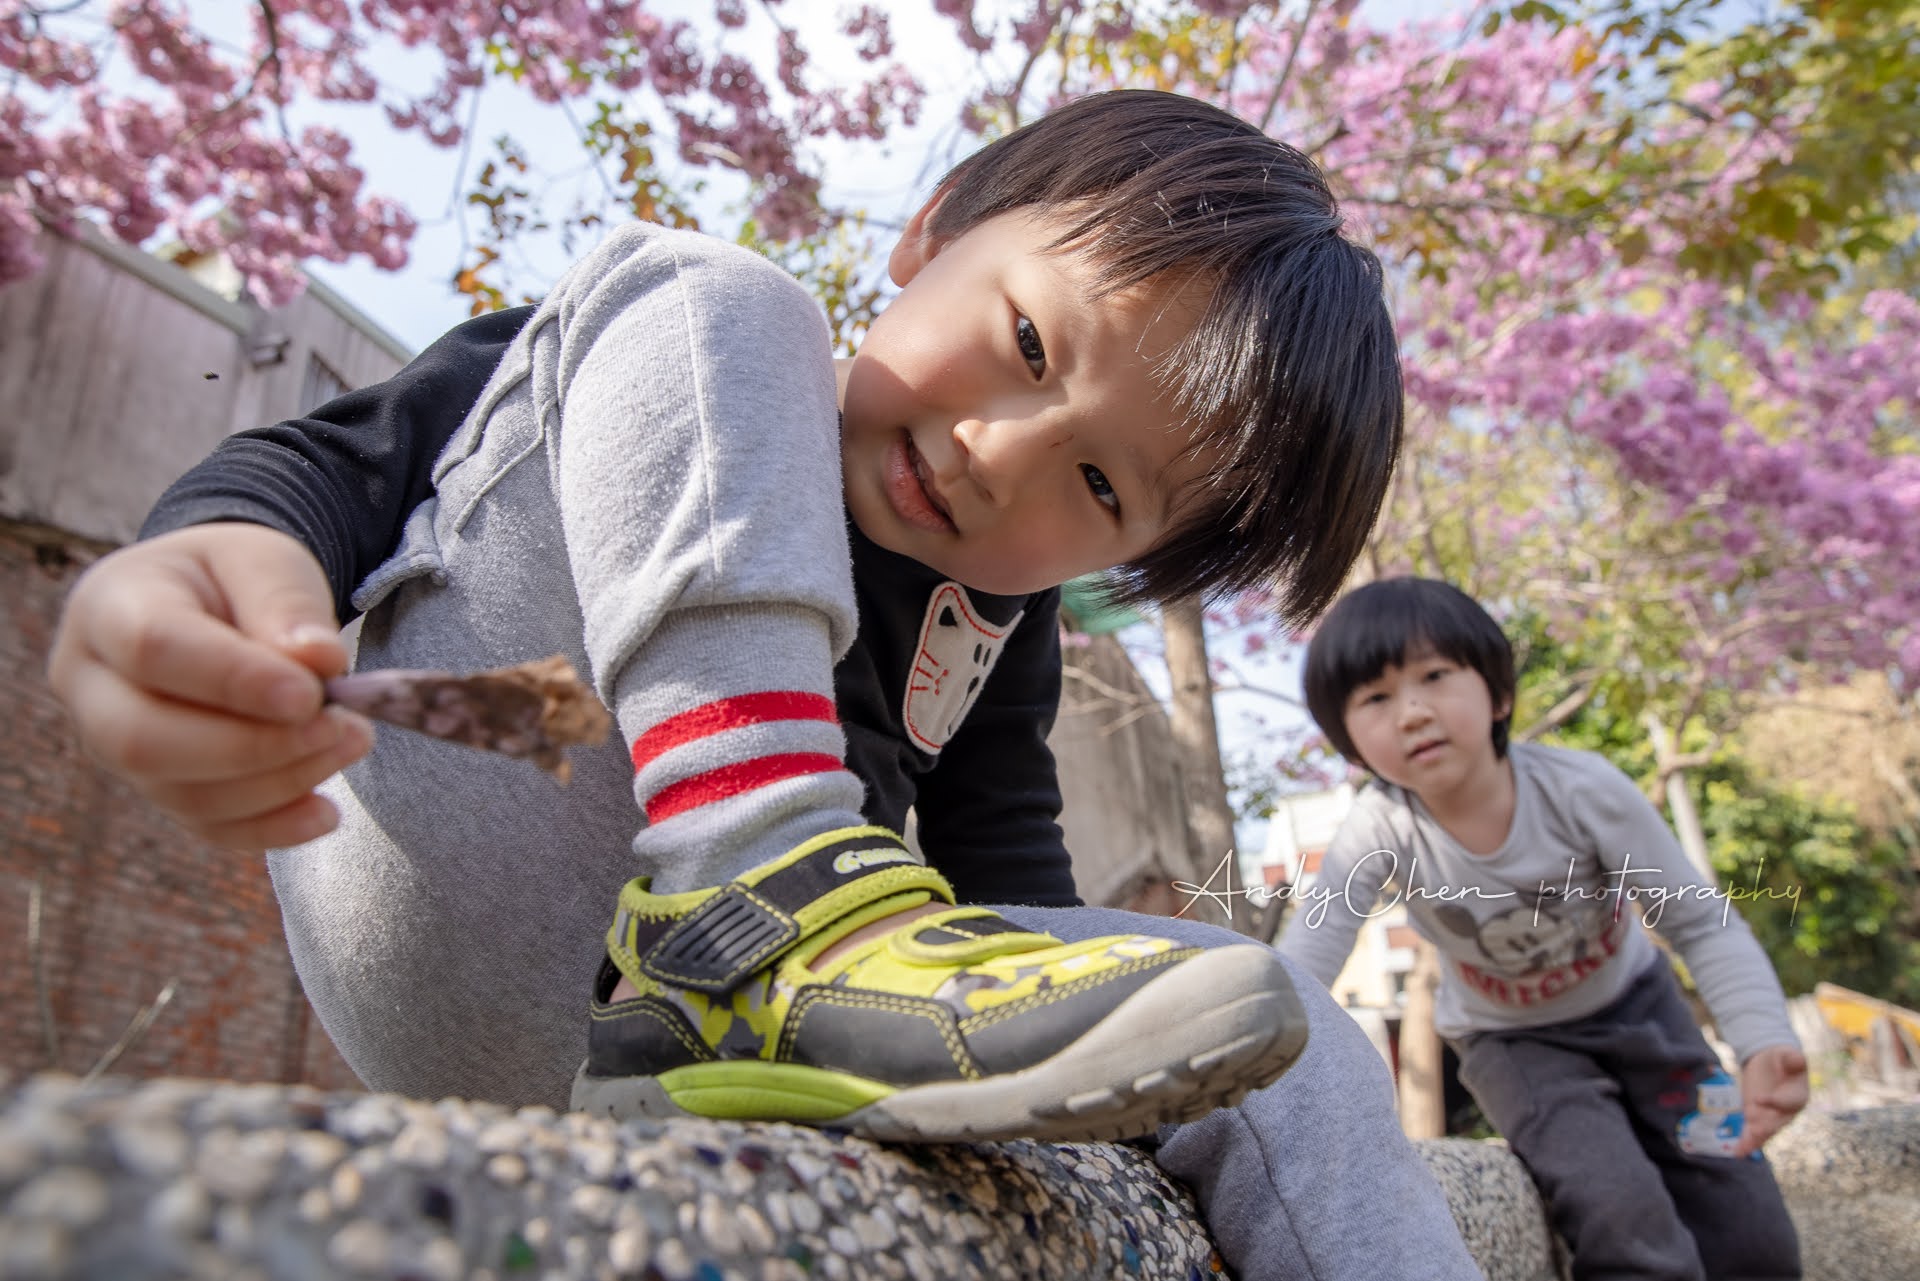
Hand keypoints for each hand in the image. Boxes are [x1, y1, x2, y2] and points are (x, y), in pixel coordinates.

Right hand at [46, 523, 373, 849]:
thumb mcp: (265, 561)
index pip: (154, 648)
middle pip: (145, 740)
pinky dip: (270, 827)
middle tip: (341, 726)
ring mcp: (114, 746)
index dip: (234, 680)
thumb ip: (287, 603)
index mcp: (108, 605)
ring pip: (179, 793)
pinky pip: (204, 825)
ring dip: (278, 782)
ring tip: (351, 743)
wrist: (216, 605)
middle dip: (255, 745)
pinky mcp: (156, 787)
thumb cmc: (235, 579)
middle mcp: (90, 685)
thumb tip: (320, 660)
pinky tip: (324, 813)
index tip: (312, 693)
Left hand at [1736, 1043, 1808, 1154]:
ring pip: (1765, 1131)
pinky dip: (1746, 1144)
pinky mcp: (1757, 1119)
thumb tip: (1799, 1058)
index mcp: (1798, 1096)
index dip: (1776, 1102)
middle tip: (1755, 1130)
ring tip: (1745, 1147)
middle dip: (1766, 1127)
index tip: (1759, 1098)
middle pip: (1778, 1122)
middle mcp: (1786, 1112)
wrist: (1770, 1065)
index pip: (1789, 1102)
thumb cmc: (1781, 1059)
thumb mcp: (1786, 1054)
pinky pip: (1753, 1134)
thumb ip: (1793, 1058)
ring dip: (1755, 1139)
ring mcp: (1771, 1117)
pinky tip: (1738, 1153)